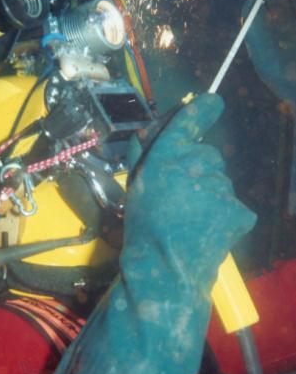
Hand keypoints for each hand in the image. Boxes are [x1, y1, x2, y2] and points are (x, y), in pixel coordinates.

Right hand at [51, 94, 255, 373]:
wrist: (163, 272)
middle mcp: (193, 169)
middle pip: (207, 157)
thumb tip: (153, 129)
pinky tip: (208, 230)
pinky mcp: (238, 211)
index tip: (212, 101)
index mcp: (164, 162)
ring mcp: (219, 191)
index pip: (186, 126)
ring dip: (210, 194)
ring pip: (220, 182)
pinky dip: (224, 214)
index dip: (200, 111)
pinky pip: (233, 204)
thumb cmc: (142, 232)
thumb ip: (143, 156)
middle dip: (199, 170)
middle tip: (183, 198)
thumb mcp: (135, 189)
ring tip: (192, 220)